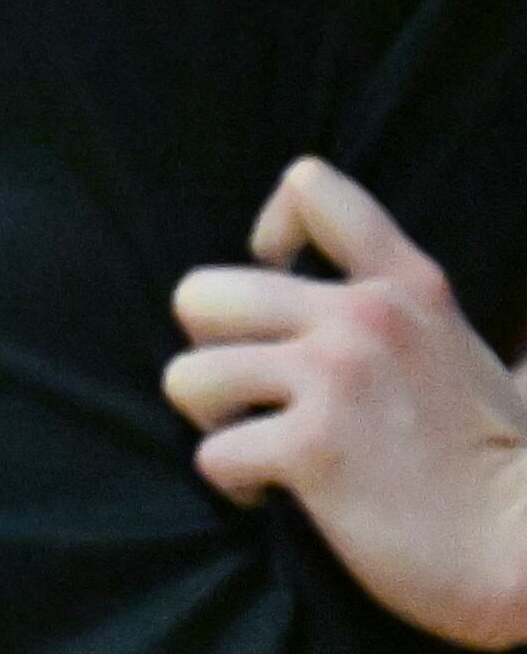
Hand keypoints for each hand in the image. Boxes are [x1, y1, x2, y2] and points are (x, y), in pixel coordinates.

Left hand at [168, 158, 526, 648]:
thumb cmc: (493, 464)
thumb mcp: (457, 351)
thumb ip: (396, 310)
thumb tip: (323, 297)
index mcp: (404, 287)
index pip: (311, 187)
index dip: (273, 228)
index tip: (278, 276)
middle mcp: (363, 320)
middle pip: (204, 293)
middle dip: (211, 348)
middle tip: (252, 392)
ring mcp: (335, 381)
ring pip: (188, 375)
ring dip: (212, 420)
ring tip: (255, 442)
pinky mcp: (314, 451)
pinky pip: (213, 455)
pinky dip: (232, 482)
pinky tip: (273, 494)